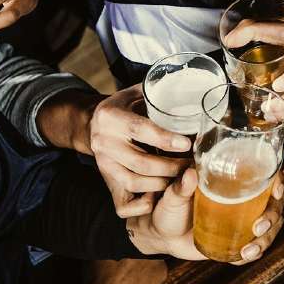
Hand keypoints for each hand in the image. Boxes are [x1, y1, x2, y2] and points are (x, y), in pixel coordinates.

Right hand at [85, 85, 191, 216]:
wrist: (93, 123)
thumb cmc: (124, 106)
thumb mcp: (136, 93)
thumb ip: (157, 93)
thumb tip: (190, 89)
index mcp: (110, 116)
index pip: (140, 129)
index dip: (164, 139)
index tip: (186, 144)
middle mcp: (103, 140)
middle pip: (140, 162)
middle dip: (170, 167)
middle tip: (191, 164)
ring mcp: (102, 161)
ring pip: (134, 181)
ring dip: (162, 182)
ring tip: (181, 176)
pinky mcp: (105, 176)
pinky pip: (127, 194)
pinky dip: (149, 194)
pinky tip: (165, 187)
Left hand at [129, 168, 283, 262]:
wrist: (162, 236)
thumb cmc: (168, 208)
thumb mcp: (172, 196)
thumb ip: (180, 187)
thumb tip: (190, 174)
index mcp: (234, 181)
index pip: (266, 175)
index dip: (278, 182)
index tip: (276, 191)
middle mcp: (245, 199)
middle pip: (274, 205)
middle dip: (272, 217)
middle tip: (257, 228)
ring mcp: (243, 221)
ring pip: (270, 229)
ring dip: (265, 240)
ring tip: (247, 252)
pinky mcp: (238, 241)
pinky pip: (255, 248)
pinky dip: (252, 254)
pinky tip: (240, 258)